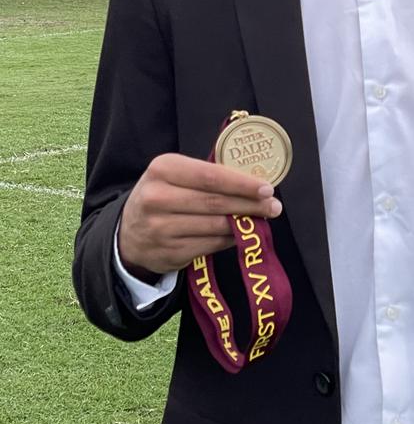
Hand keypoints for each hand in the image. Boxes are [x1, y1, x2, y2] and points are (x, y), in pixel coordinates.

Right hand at [117, 153, 282, 279]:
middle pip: (215, 202)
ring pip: (215, 227)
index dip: (241, 183)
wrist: (128, 233)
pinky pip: (209, 246)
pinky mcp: (168, 254)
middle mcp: (157, 198)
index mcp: (162, 169)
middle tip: (274, 206)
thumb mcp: (175, 175)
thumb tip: (254, 184)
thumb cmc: (162, 195)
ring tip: (263, 219)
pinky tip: (241, 234)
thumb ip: (208, 176)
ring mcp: (161, 229)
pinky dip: (229, 240)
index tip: (267, 187)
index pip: (210, 176)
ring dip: (244, 224)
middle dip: (250, 204)